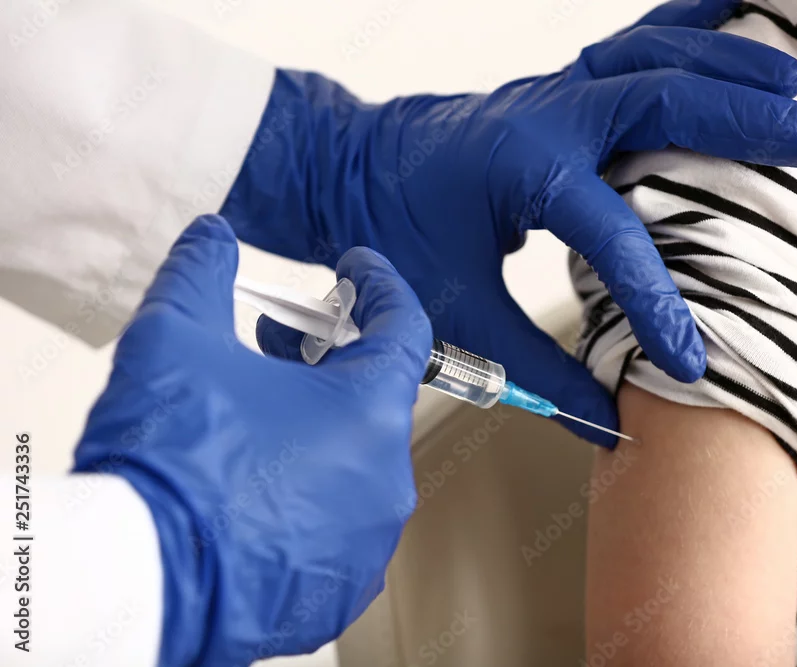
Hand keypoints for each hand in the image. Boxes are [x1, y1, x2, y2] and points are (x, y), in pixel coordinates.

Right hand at [73, 216, 430, 665]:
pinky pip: (335, 521)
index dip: (380, 287)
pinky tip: (256, 479)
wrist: (137, 581)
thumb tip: (214, 236)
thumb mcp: (175, 340)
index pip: (405, 330)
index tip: (356, 268)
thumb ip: (201, 272)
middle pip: (373, 398)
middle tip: (276, 342)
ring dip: (315, 426)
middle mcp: (386, 480)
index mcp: (369, 414)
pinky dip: (305, 490)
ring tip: (256, 410)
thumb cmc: (169, 458)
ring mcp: (367, 540)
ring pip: (354, 462)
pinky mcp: (339, 586)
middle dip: (328, 359)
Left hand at [222, 0, 796, 445]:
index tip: (692, 358)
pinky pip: (636, 40)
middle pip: (657, 100)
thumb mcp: (457, 313)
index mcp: (520, 173)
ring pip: (654, 54)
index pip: (611, 232)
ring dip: (727, 62)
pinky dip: (688, 21)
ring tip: (796, 81)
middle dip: (740, 121)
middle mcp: (543, 116)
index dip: (658, 299)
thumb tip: (603, 422)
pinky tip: (735, 7)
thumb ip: (534, 368)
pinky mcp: (560, 86)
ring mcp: (554, 90)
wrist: (353, 169)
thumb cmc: (398, 233)